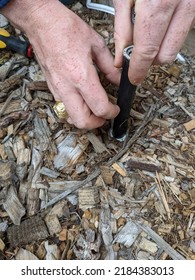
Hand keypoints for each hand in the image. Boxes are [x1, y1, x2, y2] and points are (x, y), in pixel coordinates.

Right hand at [1, 0, 119, 128]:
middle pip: (82, 121)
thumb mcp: (96, 44)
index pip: (99, 107)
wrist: (41, 23)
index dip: (112, 112)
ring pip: (70, 118)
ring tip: (94, 110)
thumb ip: (109, 66)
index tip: (116, 109)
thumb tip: (118, 80)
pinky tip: (82, 101)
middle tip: (105, 116)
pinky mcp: (51, 87)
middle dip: (97, 124)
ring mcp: (57, 89)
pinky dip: (75, 110)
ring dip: (85, 119)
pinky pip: (63, 108)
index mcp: (81, 75)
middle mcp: (67, 87)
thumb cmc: (65, 28)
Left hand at [113, 0, 194, 84]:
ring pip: (176, 46)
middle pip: (166, 55)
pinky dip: (169, 33)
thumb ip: (122, 30)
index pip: (148, 50)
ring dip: (160, 46)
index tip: (133, 76)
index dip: (138, 68)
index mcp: (160, 2)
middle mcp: (183, 4)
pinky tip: (161, 21)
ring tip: (148, 30)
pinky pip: (183, 31)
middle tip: (138, 51)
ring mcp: (194, 5)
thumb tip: (121, 59)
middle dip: (149, 59)